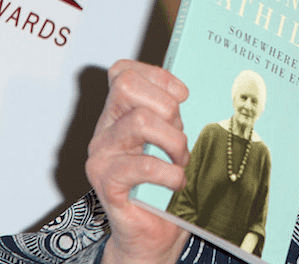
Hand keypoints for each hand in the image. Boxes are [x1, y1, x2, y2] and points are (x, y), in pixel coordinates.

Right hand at [85, 60, 191, 263]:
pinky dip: (170, 173)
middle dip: (166, 105)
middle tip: (180, 132)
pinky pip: (142, 165)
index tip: (183, 96)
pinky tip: (177, 182)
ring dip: (174, 141)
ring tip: (182, 161)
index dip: (158, 76)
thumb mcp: (170, 140)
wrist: (150, 233)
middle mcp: (105, 130)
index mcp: (120, 114)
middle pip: (127, 86)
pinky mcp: (106, 182)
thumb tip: (191, 93)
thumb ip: (171, 116)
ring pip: (140, 121)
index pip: (124, 72)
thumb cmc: (163, 185)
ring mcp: (102, 155)